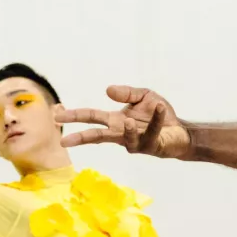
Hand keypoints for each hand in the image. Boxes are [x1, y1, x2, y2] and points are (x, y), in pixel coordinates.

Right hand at [55, 86, 193, 157]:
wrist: (178, 130)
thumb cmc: (158, 115)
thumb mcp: (142, 96)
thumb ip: (126, 93)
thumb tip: (107, 90)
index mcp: (115, 121)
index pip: (91, 117)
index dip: (74, 116)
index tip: (57, 116)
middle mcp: (121, 134)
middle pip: (98, 136)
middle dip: (81, 138)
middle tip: (64, 141)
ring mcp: (135, 142)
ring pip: (127, 139)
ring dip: (128, 130)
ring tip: (128, 120)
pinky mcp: (151, 146)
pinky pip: (152, 131)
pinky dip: (156, 118)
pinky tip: (159, 107)